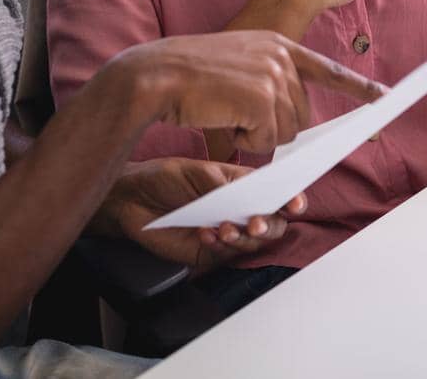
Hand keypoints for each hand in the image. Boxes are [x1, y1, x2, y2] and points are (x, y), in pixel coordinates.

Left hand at [95, 158, 306, 272]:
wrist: (131, 198)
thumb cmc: (165, 177)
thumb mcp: (196, 172)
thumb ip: (222, 185)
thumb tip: (244, 198)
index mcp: (242, 184)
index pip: (275, 193)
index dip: (290, 199)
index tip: (294, 204)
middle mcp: (238, 209)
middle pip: (272, 224)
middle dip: (270, 225)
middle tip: (255, 223)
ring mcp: (225, 231)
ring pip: (253, 243)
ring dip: (244, 237)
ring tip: (225, 229)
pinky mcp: (208, 250)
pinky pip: (226, 255)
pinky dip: (220, 245)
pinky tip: (206, 234)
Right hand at [111, 30, 386, 152]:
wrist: (156, 74)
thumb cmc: (186, 76)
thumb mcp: (235, 67)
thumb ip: (266, 86)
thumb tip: (287, 126)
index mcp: (277, 45)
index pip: (327, 69)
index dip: (359, 87)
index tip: (387, 98)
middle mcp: (281, 57)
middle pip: (300, 116)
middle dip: (270, 129)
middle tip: (234, 116)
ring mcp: (274, 76)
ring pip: (285, 133)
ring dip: (254, 136)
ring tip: (224, 111)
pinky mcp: (263, 97)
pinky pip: (267, 140)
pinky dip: (244, 141)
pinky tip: (222, 118)